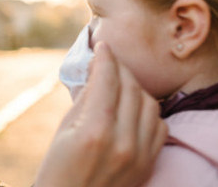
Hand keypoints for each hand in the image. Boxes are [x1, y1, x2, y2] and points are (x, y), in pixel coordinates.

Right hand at [34, 42, 166, 186]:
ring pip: (150, 103)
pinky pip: (160, 125)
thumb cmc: (58, 169)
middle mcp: (122, 142)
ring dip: (135, 87)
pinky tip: (134, 109)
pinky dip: (148, 111)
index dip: (105, 58)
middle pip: (131, 87)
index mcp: (94, 131)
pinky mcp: (149, 164)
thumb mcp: (64, 130)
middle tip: (109, 61)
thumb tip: (98, 70)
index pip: (107, 80)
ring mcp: (140, 155)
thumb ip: (86, 99)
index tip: (102, 47)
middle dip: (120, 68)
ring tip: (120, 84)